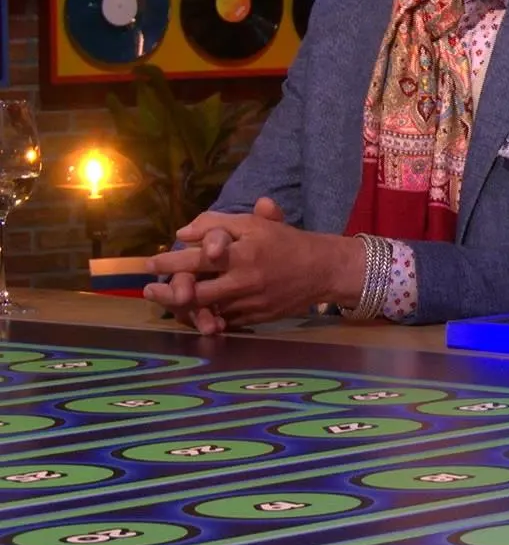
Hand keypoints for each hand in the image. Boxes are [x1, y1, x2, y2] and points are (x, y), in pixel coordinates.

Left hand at [148, 198, 357, 329]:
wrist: (322, 269)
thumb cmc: (286, 241)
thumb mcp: (255, 223)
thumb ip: (218, 223)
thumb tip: (183, 233)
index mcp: (242, 253)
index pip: (197, 259)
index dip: (170, 263)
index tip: (151, 263)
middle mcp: (244, 280)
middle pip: (195, 292)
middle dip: (166, 292)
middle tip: (149, 291)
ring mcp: (250, 302)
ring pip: (207, 310)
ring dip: (182, 308)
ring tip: (166, 303)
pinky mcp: (256, 317)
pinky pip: (225, 320)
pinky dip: (207, 317)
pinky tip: (194, 314)